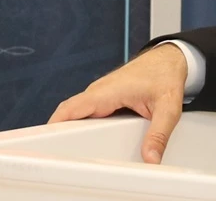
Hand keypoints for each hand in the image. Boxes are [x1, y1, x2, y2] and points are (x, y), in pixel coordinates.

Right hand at [48, 43, 188, 163]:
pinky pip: (88, 114)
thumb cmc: (165, 74)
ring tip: (71, 153)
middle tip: (59, 155)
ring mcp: (101, 95)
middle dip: (61, 133)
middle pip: (70, 114)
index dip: (55, 125)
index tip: (45, 141)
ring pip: (78, 115)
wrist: (170, 59)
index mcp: (108, 91)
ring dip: (73, 131)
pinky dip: (84, 127)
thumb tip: (150, 157)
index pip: (71, 108)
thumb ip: (159, 134)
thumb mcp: (168, 107)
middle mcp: (100, 91)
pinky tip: (87, 142)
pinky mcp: (105, 99)